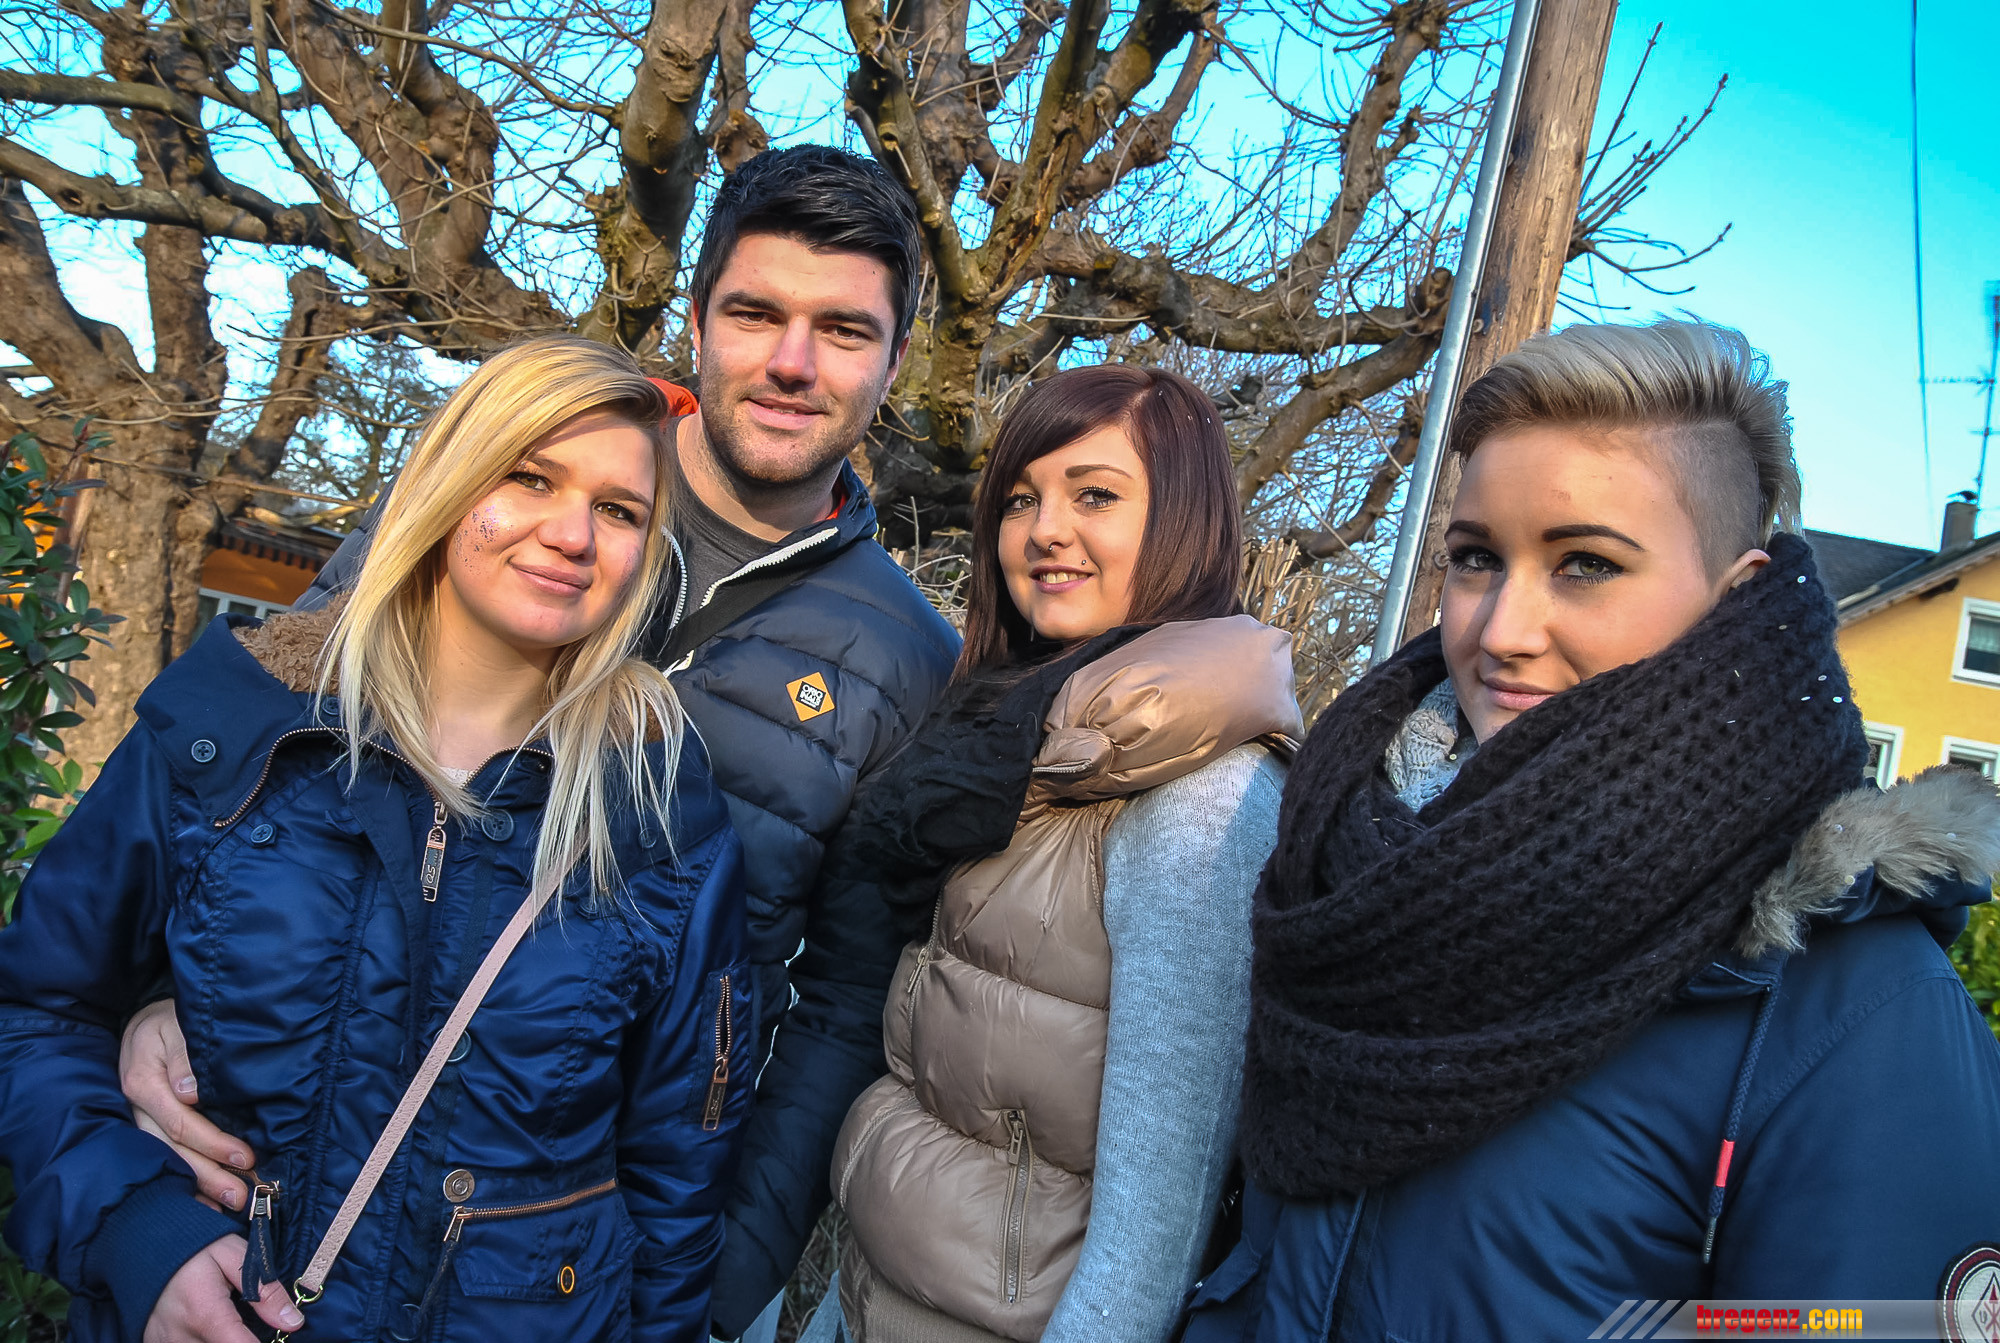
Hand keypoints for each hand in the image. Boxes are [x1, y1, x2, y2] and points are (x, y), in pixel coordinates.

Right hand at [121, 999, 256, 1210]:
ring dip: (198, 1185)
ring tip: (229, 1204)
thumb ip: (184, 1055)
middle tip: (241, 1196)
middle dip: (207, 1176)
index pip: (180, 1122)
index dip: (213, 1143)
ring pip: (167, 1160)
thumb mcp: (176, 1025)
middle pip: (172, 1151)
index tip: (246, 1158)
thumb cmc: (168, 1022)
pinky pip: (164, 1157)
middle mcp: (137, 1108)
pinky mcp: (148, 1127)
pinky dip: (184, 1180)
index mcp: (144, 1083)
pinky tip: (205, 1201)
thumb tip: (191, 1092)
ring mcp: (140, 1121)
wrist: (146, 1023)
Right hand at [143, 1234, 303, 1341]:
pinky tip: (209, 1325)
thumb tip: (293, 1323)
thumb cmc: (193, 1245)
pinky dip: (203, 1338)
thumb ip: (265, 1292)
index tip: (277, 1336)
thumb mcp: (235, 1256)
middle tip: (247, 1319)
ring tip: (227, 1319)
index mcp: (204, 1314)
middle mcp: (179, 1338)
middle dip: (243, 1340)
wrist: (142, 1240)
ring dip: (223, 1339)